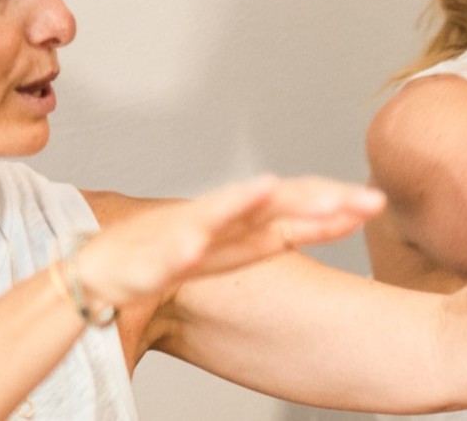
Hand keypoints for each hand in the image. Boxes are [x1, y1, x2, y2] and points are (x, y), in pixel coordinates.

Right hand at [75, 176, 385, 305]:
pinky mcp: (141, 259)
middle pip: (269, 206)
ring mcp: (177, 235)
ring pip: (214, 217)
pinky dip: (176, 248)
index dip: (332, 204)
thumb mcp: (228, 255)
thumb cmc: (163, 260)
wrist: (93, 273)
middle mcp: (214, 223)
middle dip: (313, 201)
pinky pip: (160, 256)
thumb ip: (270, 238)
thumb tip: (327, 224)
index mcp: (239, 227)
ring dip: (242, 203)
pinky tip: (191, 246)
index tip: (373, 204)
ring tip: (271, 192)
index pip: (295, 209)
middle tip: (357, 200)